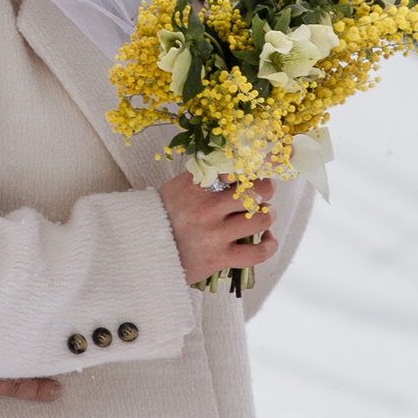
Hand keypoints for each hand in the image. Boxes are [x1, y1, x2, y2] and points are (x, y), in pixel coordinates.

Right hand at [161, 169, 276, 287]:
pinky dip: (269, 244)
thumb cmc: (163, 218)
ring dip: (268, 215)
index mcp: (196, 185)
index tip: (276, 158)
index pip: (238, 165)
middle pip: (258, 190)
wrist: (140, 252)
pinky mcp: (218, 259)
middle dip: (266, 190)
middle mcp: (206, 207)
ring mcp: (213, 234)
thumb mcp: (178, 188)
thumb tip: (238, 164)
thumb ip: (206, 176)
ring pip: (262, 219)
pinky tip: (265, 239)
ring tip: (262, 215)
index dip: (263, 160)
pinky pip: (258, 252)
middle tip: (261, 193)